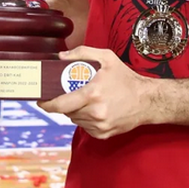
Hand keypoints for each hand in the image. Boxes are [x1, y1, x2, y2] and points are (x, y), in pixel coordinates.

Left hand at [38, 47, 153, 138]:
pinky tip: (95, 109)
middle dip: (64, 103)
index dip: (46, 104)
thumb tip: (61, 57)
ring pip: (75, 119)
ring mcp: (99, 126)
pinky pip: (85, 127)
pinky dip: (85, 119)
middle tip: (69, 93)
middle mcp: (95, 113)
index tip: (41, 100)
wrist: (147, 101)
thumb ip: (82, 53)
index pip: (60, 104)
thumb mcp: (107, 58)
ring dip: (75, 111)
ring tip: (86, 100)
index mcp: (92, 94)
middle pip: (67, 111)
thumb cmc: (127, 79)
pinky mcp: (103, 134)